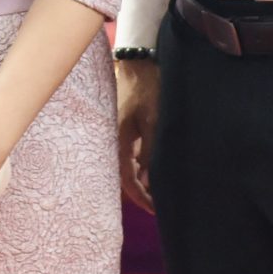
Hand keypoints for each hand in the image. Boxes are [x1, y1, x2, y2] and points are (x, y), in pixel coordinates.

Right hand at [114, 58, 159, 212]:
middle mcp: (112, 141)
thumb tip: (149, 180)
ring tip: (160, 188)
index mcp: (118, 141)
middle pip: (124, 176)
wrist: (138, 63)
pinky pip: (129, 152)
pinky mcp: (122, 126)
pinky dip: (140, 162)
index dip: (142, 198)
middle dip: (141, 191)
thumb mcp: (154, 122)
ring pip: (127, 164)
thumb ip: (151, 151)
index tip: (157, 210)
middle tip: (159, 203)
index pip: (128, 181)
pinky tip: (152, 167)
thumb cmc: (146, 90)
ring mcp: (116, 133)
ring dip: (141, 176)